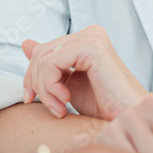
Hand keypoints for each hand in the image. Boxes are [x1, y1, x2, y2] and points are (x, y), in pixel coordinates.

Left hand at [22, 25, 147, 120]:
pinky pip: (52, 63)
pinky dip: (51, 86)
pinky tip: (66, 100)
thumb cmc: (103, 107)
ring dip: (45, 90)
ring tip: (60, 108)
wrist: (127, 119)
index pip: (43, 49)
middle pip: (40, 52)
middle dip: (36, 83)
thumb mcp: (67, 84)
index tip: (33, 100)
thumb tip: (25, 42)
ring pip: (43, 58)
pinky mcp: (93, 46)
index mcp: (86, 39)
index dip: (32, 77)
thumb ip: (49, 65)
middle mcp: (91, 33)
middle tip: (52, 108)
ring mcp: (93, 37)